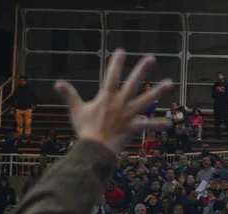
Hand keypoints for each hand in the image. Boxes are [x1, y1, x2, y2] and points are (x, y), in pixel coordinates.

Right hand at [57, 49, 172, 154]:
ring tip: (170, 83)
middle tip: (151, 58)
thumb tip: (58, 83)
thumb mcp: (76, 110)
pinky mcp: (133, 127)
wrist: (94, 149)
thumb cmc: (85, 130)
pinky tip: (168, 123)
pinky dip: (157, 124)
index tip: (122, 51)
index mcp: (106, 97)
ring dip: (158, 91)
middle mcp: (119, 103)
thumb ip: (70, 95)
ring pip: (146, 100)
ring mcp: (128, 114)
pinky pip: (147, 125)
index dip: (116, 63)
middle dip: (142, 69)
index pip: (111, 75)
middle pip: (133, 83)